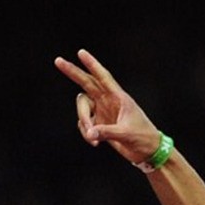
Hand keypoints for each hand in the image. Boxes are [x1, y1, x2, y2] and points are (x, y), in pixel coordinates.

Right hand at [54, 49, 167, 167]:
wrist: (146, 151)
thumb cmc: (142, 137)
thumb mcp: (125, 133)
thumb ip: (107, 132)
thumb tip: (90, 132)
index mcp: (118, 97)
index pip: (103, 77)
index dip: (92, 64)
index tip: (81, 52)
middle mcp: (108, 101)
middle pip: (86, 82)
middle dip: (73, 72)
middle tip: (58, 61)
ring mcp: (102, 112)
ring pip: (82, 107)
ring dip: (83, 121)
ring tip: (92, 138)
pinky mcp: (98, 124)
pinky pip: (84, 124)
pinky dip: (86, 133)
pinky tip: (96, 143)